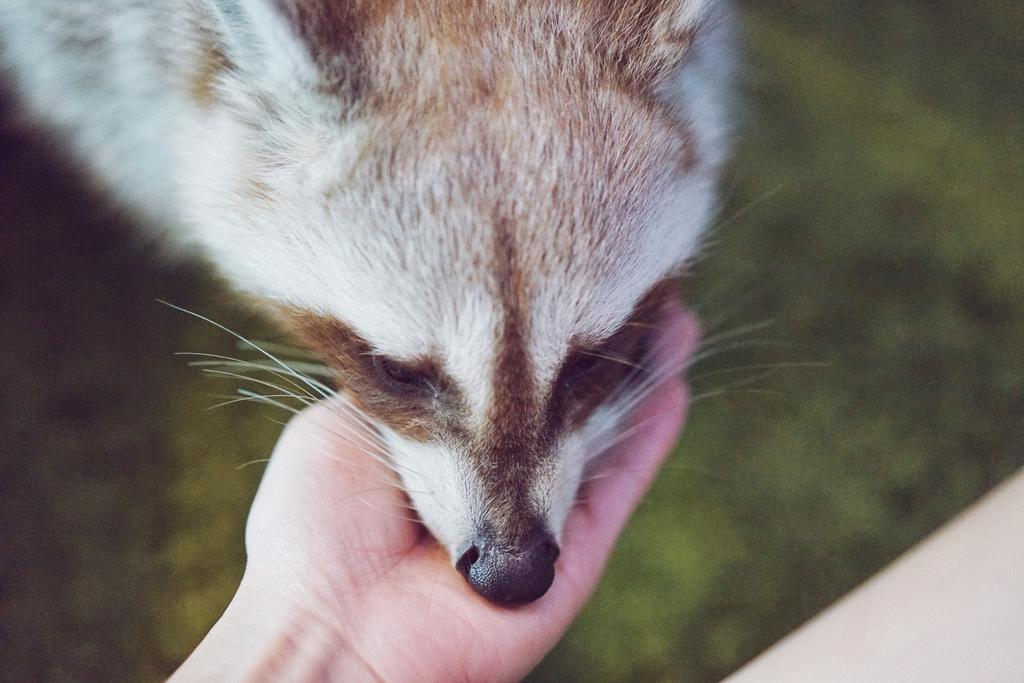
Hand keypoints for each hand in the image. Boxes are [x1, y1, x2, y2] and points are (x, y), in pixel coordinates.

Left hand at [174, 306, 696, 681]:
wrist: (332, 624)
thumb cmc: (318, 527)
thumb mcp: (349, 427)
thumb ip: (408, 390)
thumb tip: (447, 345)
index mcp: (444, 449)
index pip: (505, 381)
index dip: (533, 332)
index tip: (558, 275)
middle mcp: (498, 477)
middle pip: (564, 401)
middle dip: (598, 344)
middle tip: (635, 282)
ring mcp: (539, 514)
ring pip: (605, 434)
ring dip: (640, 377)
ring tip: (674, 318)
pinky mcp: (571, 553)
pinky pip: (621, 485)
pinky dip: (651, 436)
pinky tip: (675, 386)